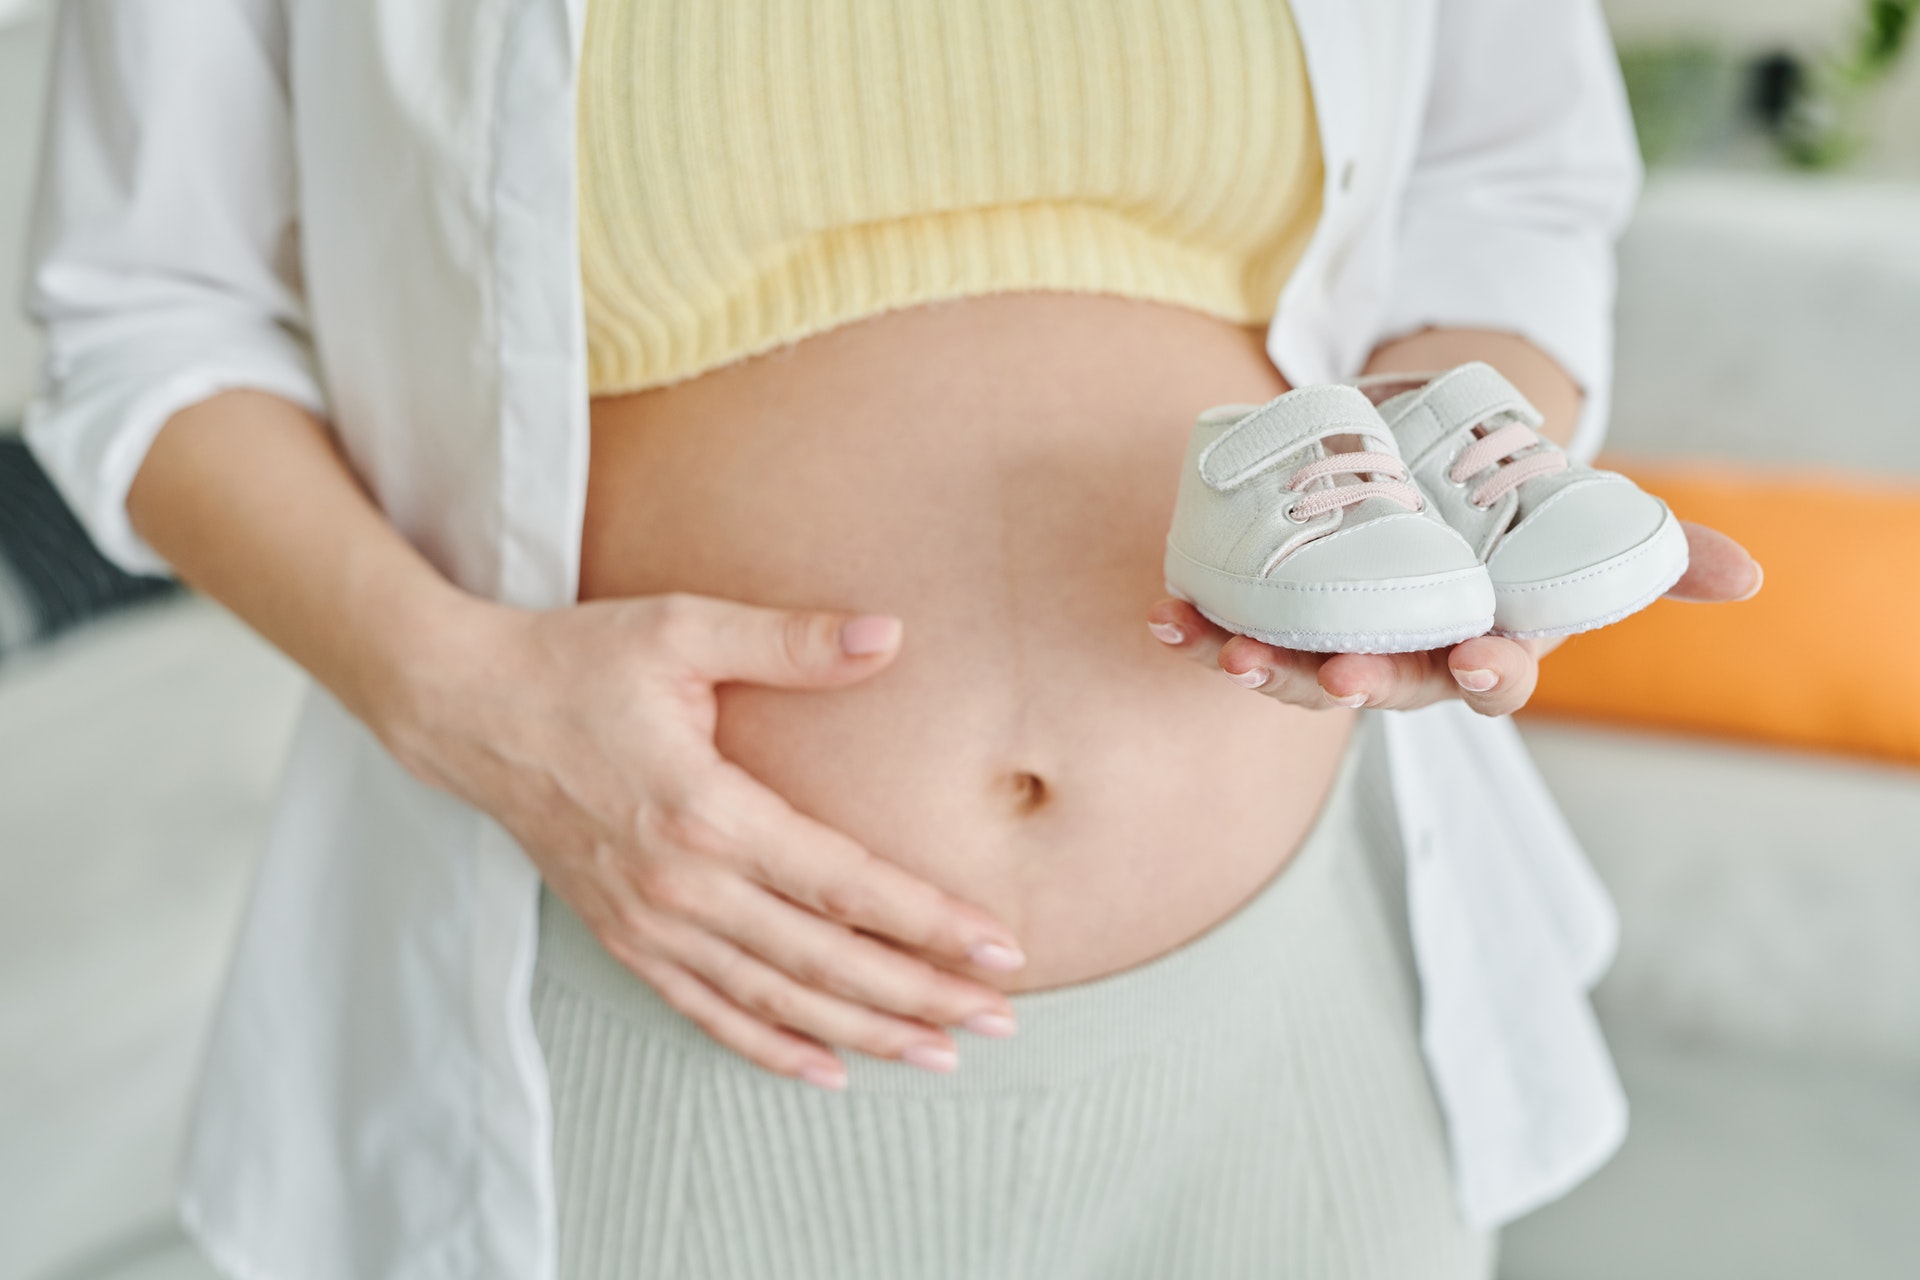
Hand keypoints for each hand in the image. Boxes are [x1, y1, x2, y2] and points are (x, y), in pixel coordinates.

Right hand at [383, 592, 1025, 1089]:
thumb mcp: (683, 631)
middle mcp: (680, 885)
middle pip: (824, 960)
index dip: (928, 922)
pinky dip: (769, 1046)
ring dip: (862, 1032)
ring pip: (774, 1000)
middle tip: (1001, 1016)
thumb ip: (788, 641)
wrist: (467, 709)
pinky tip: (827, 1069)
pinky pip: (707, 1010)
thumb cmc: (579, 662)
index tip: (1000, 948)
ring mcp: (648, 923)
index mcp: (705, 811)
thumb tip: (889, 636)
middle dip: (920, 994)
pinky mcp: (623, 938)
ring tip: (941, 1054)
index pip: (843, 883)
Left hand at [1146, 521, 1760, 716]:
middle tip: (1347, 672)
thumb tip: (1750, 576)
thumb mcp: (1585, 518)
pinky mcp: (1274, 608)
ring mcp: (1333, 637)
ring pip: (1297, 670)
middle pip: (1382, 687)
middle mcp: (1404, 655)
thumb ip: (1658, 549)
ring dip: (1262, 667)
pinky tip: (1166, 613)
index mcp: (1480, 646)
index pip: (1491, 682)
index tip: (1485, 659)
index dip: (1487, 678)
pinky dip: (1198, 627)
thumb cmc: (1514, 510)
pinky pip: (1233, 629)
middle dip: (1360, 684)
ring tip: (1231, 649)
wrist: (1433, 467)